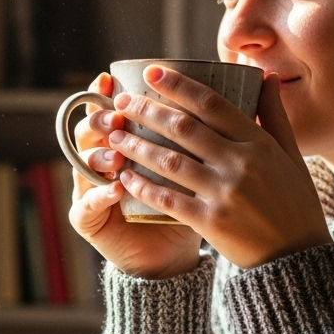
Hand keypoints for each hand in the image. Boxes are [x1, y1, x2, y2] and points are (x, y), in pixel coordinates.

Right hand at [68, 73, 201, 279]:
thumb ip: (210, 130)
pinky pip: (86, 205)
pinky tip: (116, 187)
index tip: (113, 79)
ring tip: (118, 152)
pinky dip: (99, 195)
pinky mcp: (88, 219)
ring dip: (100, 155)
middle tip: (118, 113)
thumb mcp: (202, 165)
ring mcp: (90, 190)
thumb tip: (249, 81)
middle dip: (101, 119)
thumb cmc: (191, 204)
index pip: (109, 110)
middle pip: (90, 131)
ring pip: (83, 163)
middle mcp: (102, 161)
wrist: (172, 254)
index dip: (107, 94)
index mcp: (124, 141)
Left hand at [105, 66, 329, 268]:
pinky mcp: (209, 222)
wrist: (297, 258)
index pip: (212, 103)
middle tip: (122, 102)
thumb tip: (265, 75)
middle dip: (147, 111)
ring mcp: (223, 193)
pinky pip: (167, 198)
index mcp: (259, 143)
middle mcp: (240, 163)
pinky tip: (124, 177)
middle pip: (183, 127)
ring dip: (137, 145)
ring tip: (114, 136)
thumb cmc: (295, 204)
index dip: (179, 85)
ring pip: (169, 160)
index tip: (152, 72)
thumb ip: (274, 115)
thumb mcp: (291, 155)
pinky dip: (143, 186)